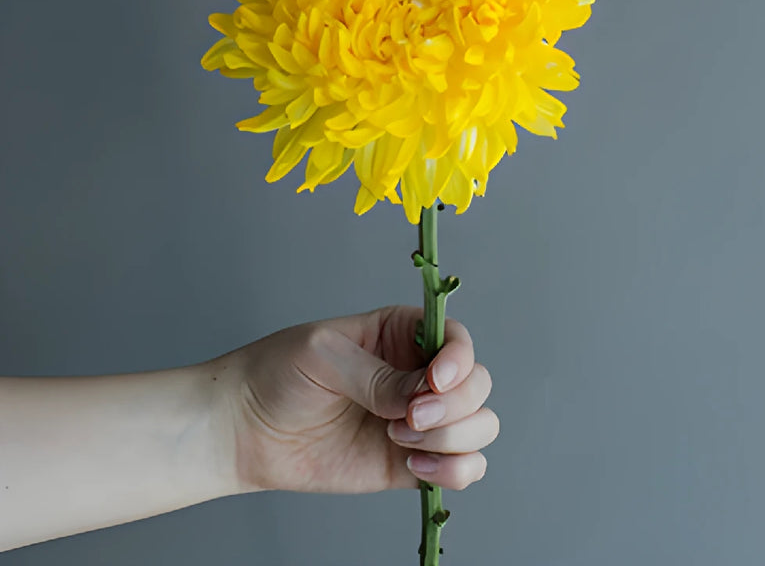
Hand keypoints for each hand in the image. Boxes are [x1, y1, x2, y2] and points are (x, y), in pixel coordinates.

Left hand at [216, 305, 497, 493]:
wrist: (245, 430)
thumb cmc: (278, 373)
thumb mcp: (324, 355)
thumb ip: (376, 376)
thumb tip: (420, 400)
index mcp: (400, 333)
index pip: (456, 339)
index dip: (459, 360)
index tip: (435, 380)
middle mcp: (417, 374)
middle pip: (477, 384)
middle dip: (454, 405)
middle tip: (409, 416)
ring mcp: (419, 420)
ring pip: (479, 426)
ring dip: (454, 437)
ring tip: (400, 438)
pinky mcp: (411, 462)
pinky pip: (463, 468)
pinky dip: (455, 471)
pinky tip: (415, 466)